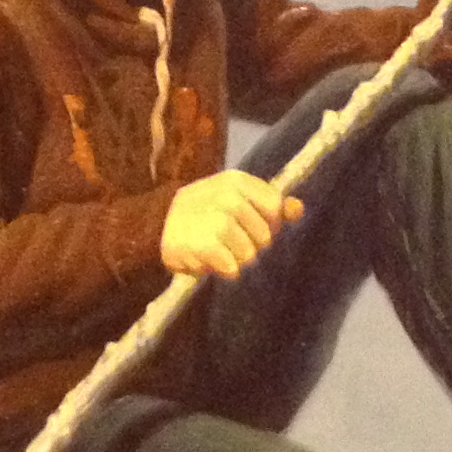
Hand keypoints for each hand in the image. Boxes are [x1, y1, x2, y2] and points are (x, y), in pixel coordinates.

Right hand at [160, 169, 301, 277]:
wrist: (153, 224)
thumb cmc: (202, 213)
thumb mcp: (234, 200)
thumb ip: (270, 205)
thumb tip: (298, 208)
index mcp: (237, 181)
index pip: (275, 208)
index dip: (268, 223)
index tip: (250, 226)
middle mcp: (228, 197)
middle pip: (265, 236)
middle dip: (252, 245)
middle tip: (228, 242)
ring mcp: (215, 220)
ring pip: (249, 255)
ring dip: (235, 260)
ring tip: (217, 251)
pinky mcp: (203, 245)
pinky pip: (231, 268)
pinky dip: (223, 270)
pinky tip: (209, 261)